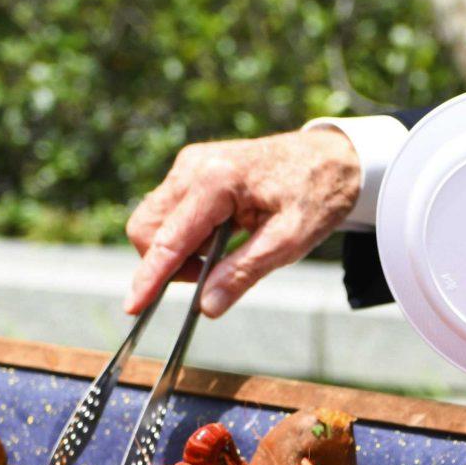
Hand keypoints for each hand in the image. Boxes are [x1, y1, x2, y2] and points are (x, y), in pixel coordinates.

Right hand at [125, 127, 361, 319]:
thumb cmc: (316, 194)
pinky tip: (220, 236)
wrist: (332, 157)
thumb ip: (243, 273)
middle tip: (210, 276)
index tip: (133, 308)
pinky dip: (184, 235)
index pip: (168, 239)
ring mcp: (189, 165)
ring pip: (153, 221)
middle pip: (147, 229)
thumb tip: (206, 306)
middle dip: (166, 263)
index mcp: (216, 181)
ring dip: (176, 251)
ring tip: (222, 252)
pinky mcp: (192, 169)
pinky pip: (169, 212)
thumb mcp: (288, 242)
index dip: (149, 278)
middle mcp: (193, 167)